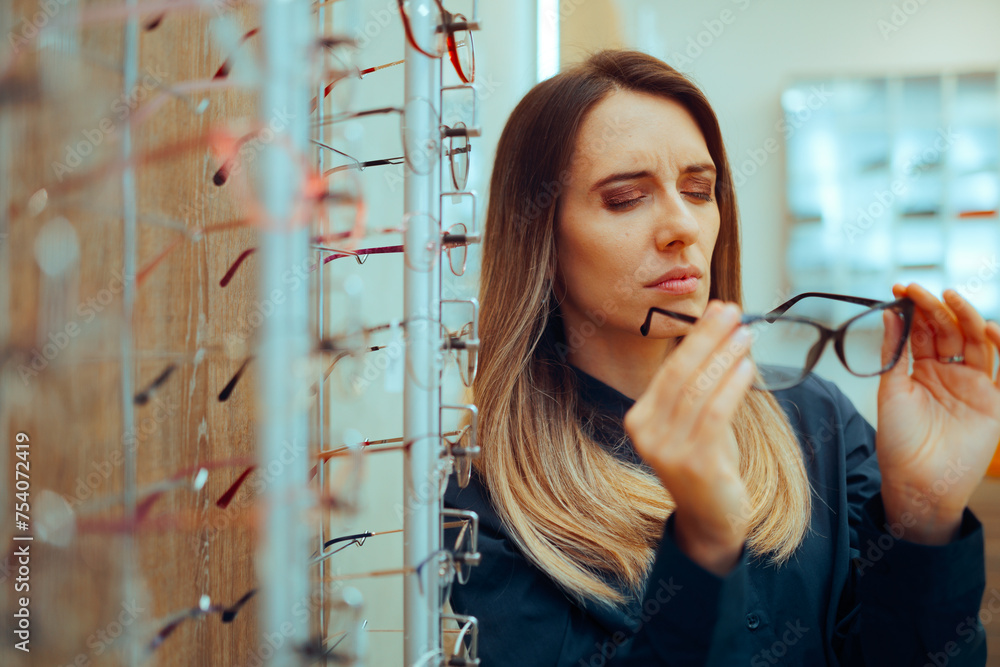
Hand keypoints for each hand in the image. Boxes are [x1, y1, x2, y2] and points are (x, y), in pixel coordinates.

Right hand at [623, 300, 755, 574]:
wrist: (711, 520)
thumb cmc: (707, 463)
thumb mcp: (696, 422)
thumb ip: (701, 385)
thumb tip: (720, 331)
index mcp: (640, 420)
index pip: (669, 370)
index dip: (695, 338)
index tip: (719, 311)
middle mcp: (647, 434)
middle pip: (679, 375)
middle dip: (707, 338)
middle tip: (732, 311)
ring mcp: (668, 451)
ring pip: (698, 391)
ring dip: (725, 357)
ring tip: (747, 334)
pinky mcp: (694, 464)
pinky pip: (715, 414)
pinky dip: (732, 386)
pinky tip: (748, 367)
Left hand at [876, 282, 999, 543]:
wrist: (918, 482)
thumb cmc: (898, 441)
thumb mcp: (890, 391)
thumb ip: (894, 353)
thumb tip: (890, 314)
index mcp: (920, 370)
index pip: (920, 330)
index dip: (913, 308)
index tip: (900, 288)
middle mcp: (947, 373)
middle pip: (947, 330)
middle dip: (935, 307)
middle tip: (921, 289)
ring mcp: (972, 384)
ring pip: (974, 342)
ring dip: (965, 317)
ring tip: (951, 297)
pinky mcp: (993, 400)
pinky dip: (999, 345)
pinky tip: (988, 328)